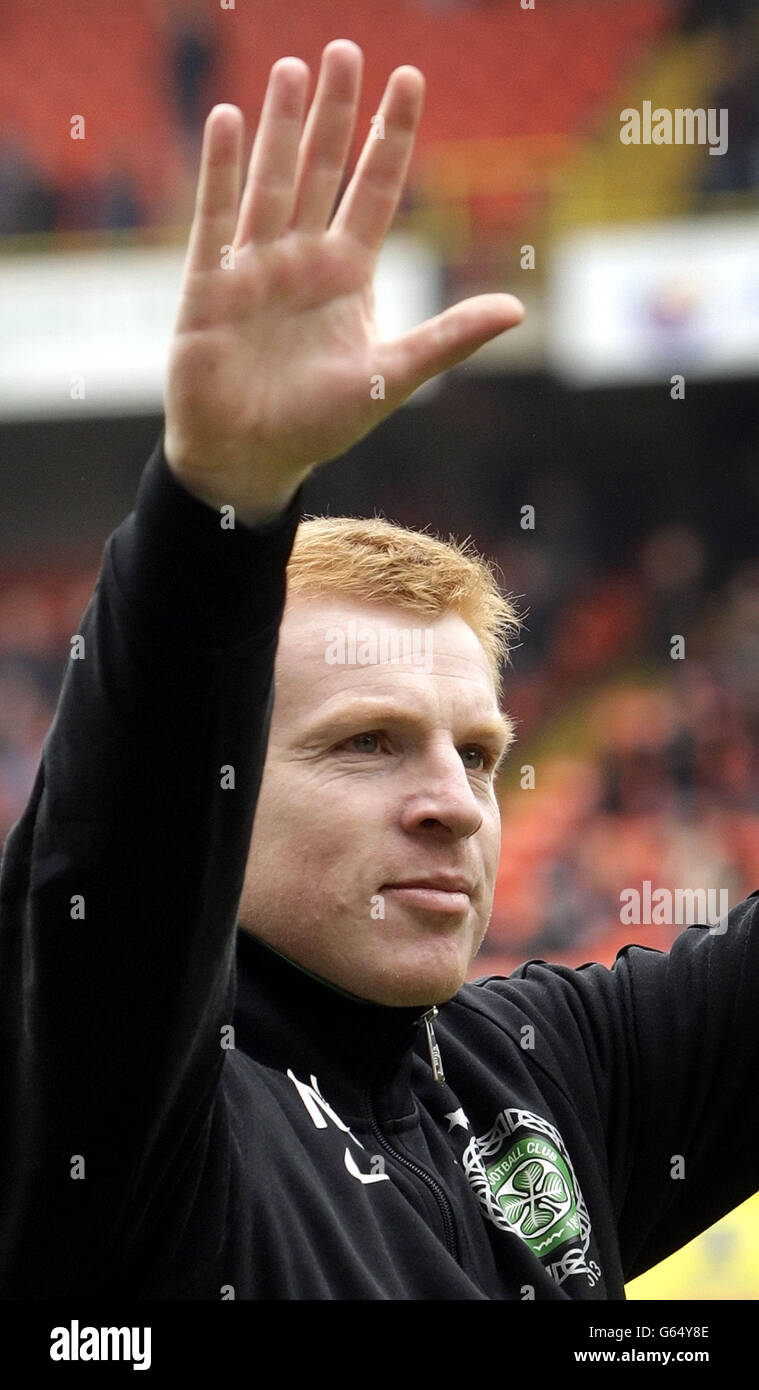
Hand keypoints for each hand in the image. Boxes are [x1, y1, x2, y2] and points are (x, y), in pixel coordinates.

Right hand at [163, 40, 523, 523]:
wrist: (249, 461)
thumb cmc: (319, 426)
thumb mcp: (392, 378)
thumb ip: (447, 339)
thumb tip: (517, 309)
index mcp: (348, 276)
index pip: (375, 189)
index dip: (391, 136)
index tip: (409, 79)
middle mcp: (302, 260)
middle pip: (322, 170)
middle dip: (336, 114)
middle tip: (345, 49)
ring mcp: (254, 268)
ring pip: (271, 182)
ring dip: (281, 127)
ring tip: (293, 70)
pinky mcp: (209, 285)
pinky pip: (216, 218)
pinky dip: (222, 172)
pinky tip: (229, 120)